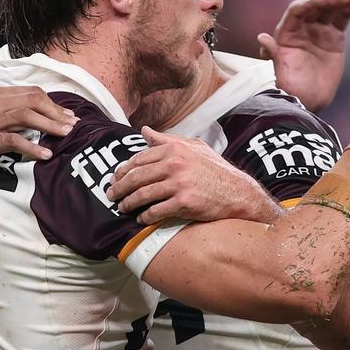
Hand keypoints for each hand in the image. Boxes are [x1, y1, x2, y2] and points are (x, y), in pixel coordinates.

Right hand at [0, 86, 76, 177]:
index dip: (53, 104)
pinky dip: (33, 147)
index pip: (31, 93)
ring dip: (50, 125)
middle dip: (56, 112)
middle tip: (73, 125)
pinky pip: (13, 140)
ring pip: (26, 115)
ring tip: (66, 135)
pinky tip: (46, 154)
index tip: (68, 115)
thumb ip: (11, 115)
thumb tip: (42, 118)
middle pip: (32, 100)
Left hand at [106, 127, 278, 224]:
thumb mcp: (195, 147)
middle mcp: (175, 164)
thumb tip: (145, 131)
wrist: (238, 193)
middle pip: (136, 177)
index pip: (138, 160)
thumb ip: (168, 139)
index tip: (116, 178)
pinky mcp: (184, 203)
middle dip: (119, 188)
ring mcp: (179, 184)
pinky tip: (141, 218)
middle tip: (111, 195)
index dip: (123, 171)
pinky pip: (156, 211)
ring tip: (122, 208)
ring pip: (142, 195)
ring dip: (128, 203)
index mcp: (175, 149)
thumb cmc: (217, 170)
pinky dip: (145, 216)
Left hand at [258, 0, 349, 112]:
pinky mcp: (334, 36)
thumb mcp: (280, 75)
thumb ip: (274, 56)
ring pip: (330, 8)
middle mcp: (302, 27)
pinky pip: (342, 17)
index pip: (297, 10)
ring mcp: (319, 30)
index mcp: (286, 33)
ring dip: (342, 0)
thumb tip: (262, 38)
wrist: (310, 102)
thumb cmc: (292, 90)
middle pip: (314, 5)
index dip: (310, 2)